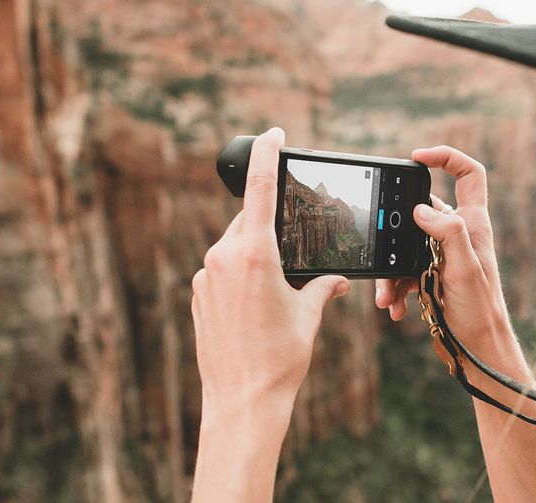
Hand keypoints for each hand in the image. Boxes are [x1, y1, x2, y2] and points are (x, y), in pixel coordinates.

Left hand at [191, 127, 350, 411]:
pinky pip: (222, 271)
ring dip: (256, 256)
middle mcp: (223, 259)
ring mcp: (206, 278)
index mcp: (254, 255)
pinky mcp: (199, 296)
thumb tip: (337, 280)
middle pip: (249, 223)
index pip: (259, 189)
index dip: (267, 155)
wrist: (241, 401)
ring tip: (277, 292)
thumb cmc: (280, 359)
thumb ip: (322, 287)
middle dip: (271, 229)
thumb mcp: (309, 315)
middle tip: (294, 252)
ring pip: (234, 248)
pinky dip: (241, 276)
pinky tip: (257, 306)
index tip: (272, 135)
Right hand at [375, 145, 510, 352]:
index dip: (446, 158)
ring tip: (386, 294)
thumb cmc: (481, 310)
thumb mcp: (465, 270)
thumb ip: (448, 234)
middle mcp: (459, 235)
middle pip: (423, 211)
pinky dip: (394, 287)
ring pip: (407, 246)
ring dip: (391, 268)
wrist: (478, 349)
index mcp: (473, 224)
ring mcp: (443, 255)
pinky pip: (404, 271)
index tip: (417, 157)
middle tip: (381, 240)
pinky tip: (393, 305)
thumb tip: (423, 209)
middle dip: (397, 229)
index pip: (469, 175)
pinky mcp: (431, 276)